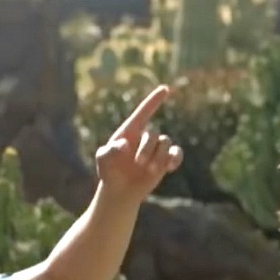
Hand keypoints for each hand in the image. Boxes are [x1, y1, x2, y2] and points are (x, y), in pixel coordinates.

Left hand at [95, 85, 183, 202]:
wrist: (120, 191)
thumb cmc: (109, 172)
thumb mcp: (103, 160)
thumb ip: (109, 151)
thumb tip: (125, 145)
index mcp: (130, 131)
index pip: (143, 112)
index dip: (154, 100)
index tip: (165, 89)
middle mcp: (144, 137)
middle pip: (154, 134)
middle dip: (147, 149)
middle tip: (138, 163)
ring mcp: (156, 149)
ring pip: (166, 143)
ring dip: (159, 157)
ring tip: (150, 170)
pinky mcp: (165, 161)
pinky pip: (177, 153)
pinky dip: (176, 158)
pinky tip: (170, 168)